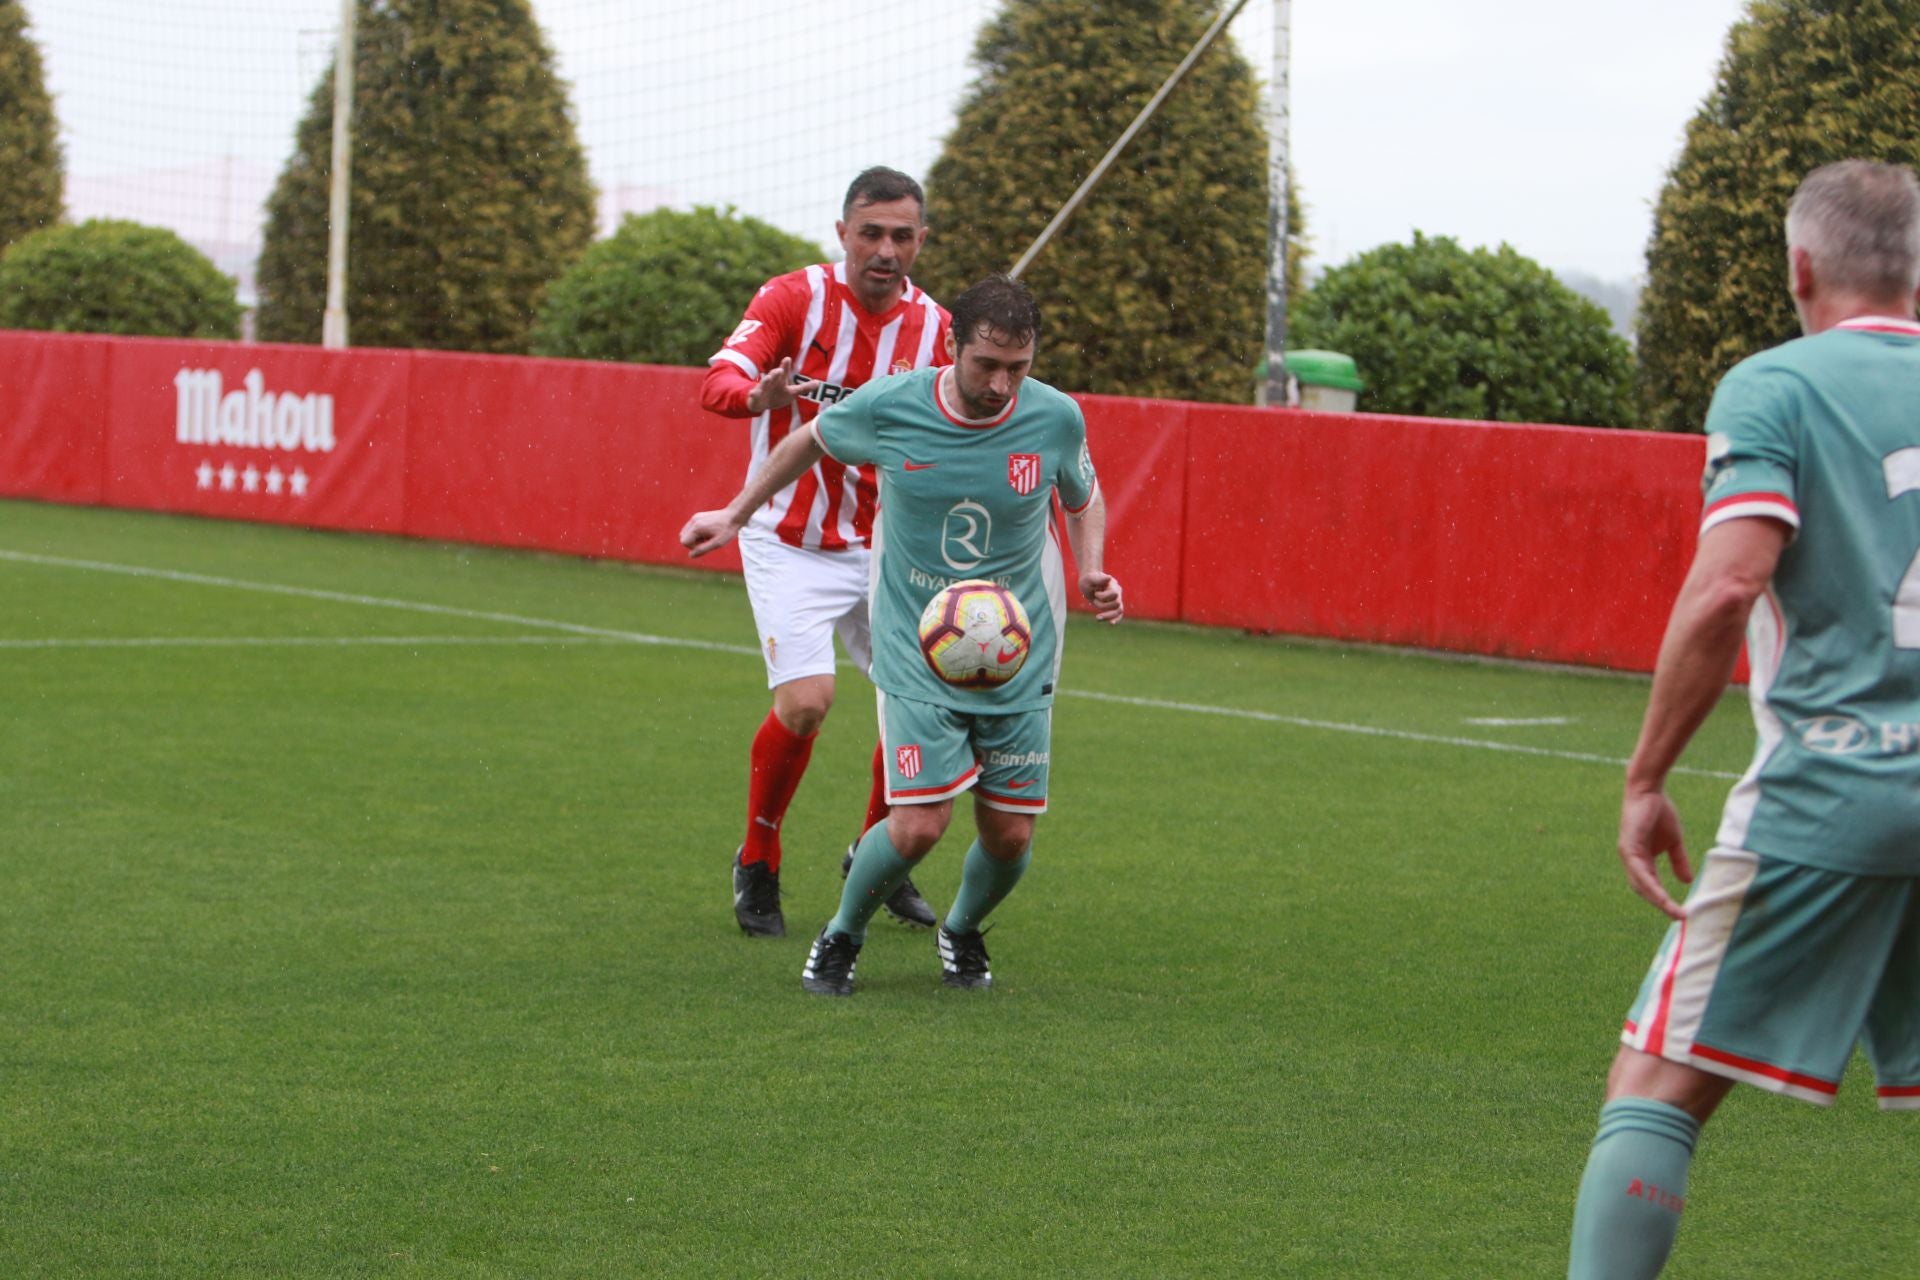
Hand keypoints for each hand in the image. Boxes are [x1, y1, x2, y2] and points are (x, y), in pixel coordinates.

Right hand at [680, 509, 741, 557]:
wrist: (734, 516)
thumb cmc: (727, 530)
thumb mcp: (717, 543)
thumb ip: (702, 550)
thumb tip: (690, 555)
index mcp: (697, 527)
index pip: (684, 542)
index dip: (693, 547)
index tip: (706, 545)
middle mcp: (693, 521)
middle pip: (683, 537)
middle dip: (693, 543)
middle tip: (707, 541)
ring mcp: (695, 517)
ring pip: (686, 533)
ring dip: (694, 538)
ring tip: (708, 537)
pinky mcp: (698, 516)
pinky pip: (691, 528)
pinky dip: (696, 533)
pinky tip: (708, 532)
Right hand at [745, 357, 815, 413]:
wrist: (761, 402)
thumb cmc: (778, 394)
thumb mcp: (791, 391)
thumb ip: (804, 387)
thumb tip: (818, 383)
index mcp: (780, 380)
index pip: (784, 372)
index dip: (786, 366)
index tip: (788, 359)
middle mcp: (772, 382)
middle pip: (774, 376)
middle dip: (777, 373)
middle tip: (780, 370)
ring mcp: (763, 388)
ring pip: (764, 383)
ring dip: (766, 381)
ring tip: (769, 377)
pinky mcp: (756, 396)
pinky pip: (754, 395)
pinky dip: (754, 394)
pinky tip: (753, 393)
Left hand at [1079, 571, 1123, 623]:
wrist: (1088, 584)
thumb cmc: (1089, 580)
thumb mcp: (1090, 578)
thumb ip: (1099, 579)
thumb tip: (1109, 578)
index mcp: (1113, 585)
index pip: (1114, 594)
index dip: (1104, 596)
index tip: (1095, 594)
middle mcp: (1117, 592)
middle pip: (1116, 603)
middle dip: (1103, 605)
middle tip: (1094, 600)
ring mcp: (1116, 599)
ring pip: (1119, 611)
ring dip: (1108, 615)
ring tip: (1097, 617)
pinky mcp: (1114, 607)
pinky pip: (1119, 615)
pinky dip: (1116, 619)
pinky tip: (1111, 623)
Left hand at [1618, 785, 1691, 919]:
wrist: (1650, 791)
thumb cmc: (1659, 812)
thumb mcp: (1674, 842)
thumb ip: (1678, 861)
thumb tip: (1687, 882)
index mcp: (1641, 861)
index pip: (1650, 886)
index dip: (1664, 900)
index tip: (1681, 913)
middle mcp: (1631, 861)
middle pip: (1644, 890)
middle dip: (1662, 905)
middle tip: (1680, 918)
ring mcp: (1628, 855)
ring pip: (1641, 885)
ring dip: (1659, 901)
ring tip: (1675, 913)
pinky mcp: (1628, 847)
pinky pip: (1639, 873)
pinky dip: (1651, 886)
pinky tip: (1662, 896)